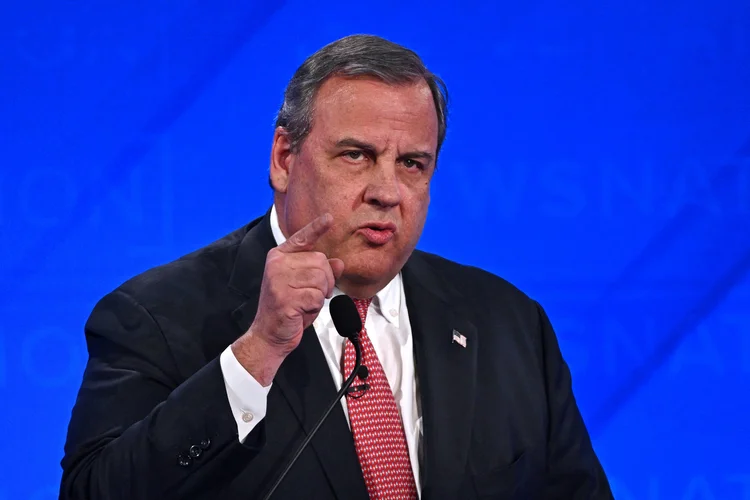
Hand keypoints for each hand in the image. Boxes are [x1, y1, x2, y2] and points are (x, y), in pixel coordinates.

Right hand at [232, 213, 344, 384]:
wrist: (269, 334)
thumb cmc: (289, 309)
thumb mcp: (306, 286)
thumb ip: (321, 272)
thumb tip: (339, 262)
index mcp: (280, 256)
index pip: (302, 237)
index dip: (316, 227)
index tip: (329, 218)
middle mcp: (277, 264)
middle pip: (320, 261)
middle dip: (326, 280)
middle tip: (314, 295)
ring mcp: (278, 279)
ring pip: (320, 278)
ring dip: (320, 294)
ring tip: (307, 302)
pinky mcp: (284, 297)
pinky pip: (316, 295)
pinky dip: (315, 305)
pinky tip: (302, 310)